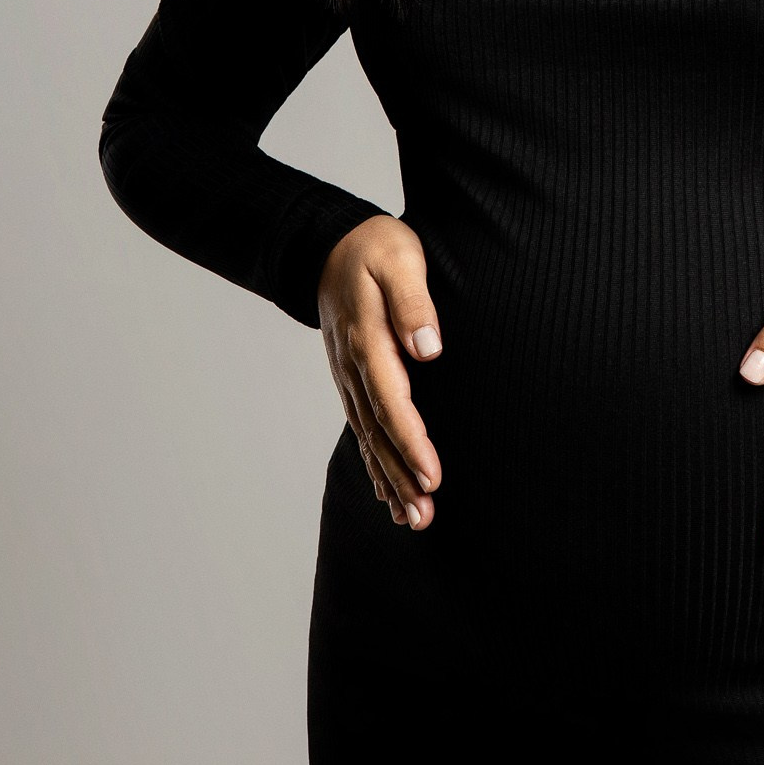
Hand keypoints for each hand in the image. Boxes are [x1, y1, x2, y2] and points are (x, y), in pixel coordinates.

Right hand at [318, 215, 443, 530]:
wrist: (331, 245)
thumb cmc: (374, 248)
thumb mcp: (399, 259)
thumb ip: (413, 302)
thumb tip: (429, 348)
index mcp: (367, 339)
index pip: (392, 401)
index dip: (411, 443)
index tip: (432, 476)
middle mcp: (353, 367)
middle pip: (378, 432)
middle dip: (401, 477)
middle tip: (424, 516)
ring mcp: (348, 377)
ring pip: (369, 437)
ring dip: (389, 480)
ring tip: (412, 519)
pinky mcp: (351, 379)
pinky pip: (363, 428)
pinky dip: (375, 463)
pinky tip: (388, 493)